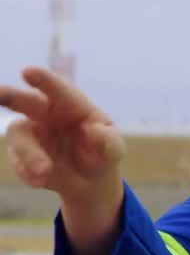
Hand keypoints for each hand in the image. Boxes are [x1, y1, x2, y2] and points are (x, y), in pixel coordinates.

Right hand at [1, 66, 124, 205]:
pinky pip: (18, 162)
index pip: (58, 90)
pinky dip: (28, 173)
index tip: (28, 72)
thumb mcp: (113, 150)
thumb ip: (107, 141)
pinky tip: (41, 182)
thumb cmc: (102, 154)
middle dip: (12, 96)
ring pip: (19, 135)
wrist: (90, 182)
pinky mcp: (20, 155)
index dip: (44, 80)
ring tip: (45, 172)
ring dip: (29, 154)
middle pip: (26, 101)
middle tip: (0, 94)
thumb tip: (93, 130)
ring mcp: (31, 133)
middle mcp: (46, 114)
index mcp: (72, 106)